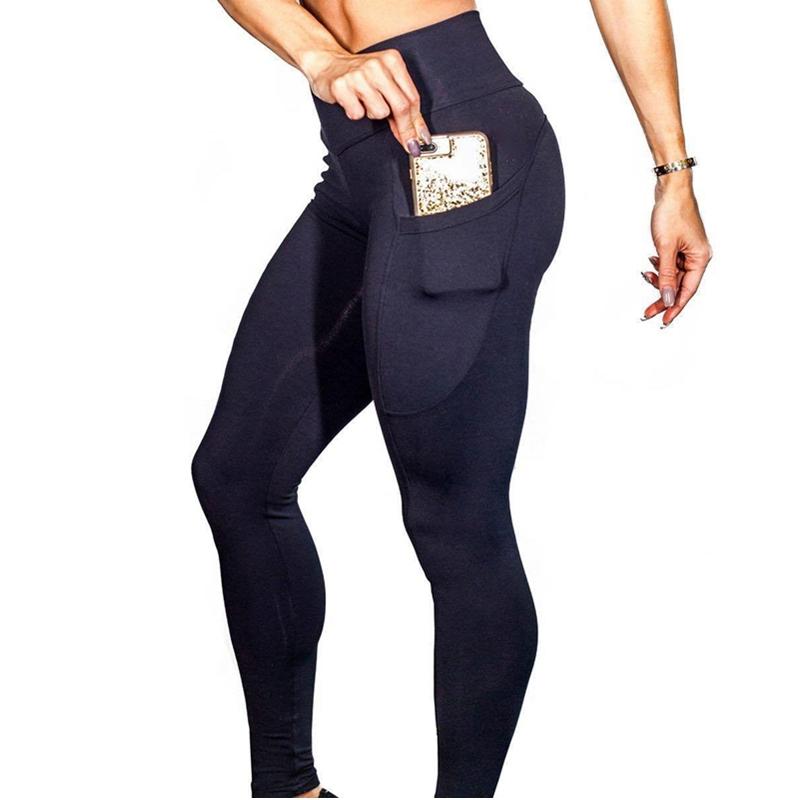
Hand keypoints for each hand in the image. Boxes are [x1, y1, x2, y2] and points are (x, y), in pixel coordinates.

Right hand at [302, 48, 429, 155]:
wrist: (326, 63)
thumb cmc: (358, 75)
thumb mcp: (384, 81)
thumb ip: (400, 102)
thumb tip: (416, 133)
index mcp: (392, 60)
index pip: (412, 97)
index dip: (418, 123)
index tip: (423, 140)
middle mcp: (377, 65)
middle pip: (401, 107)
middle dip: (406, 130)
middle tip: (408, 144)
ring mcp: (359, 75)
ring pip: (380, 113)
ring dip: (373, 114)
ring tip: (364, 102)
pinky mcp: (341, 86)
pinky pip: (357, 114)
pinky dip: (355, 113)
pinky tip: (351, 101)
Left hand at [641, 171, 712, 325]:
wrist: (671, 190)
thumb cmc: (672, 213)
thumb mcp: (665, 249)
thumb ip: (666, 276)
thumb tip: (667, 298)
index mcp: (700, 258)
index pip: (687, 291)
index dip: (675, 308)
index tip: (663, 321)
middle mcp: (698, 256)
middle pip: (680, 286)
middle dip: (663, 297)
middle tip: (647, 312)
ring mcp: (690, 251)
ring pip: (674, 276)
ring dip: (659, 279)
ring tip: (647, 275)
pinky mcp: (681, 246)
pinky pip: (671, 264)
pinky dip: (660, 267)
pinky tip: (652, 263)